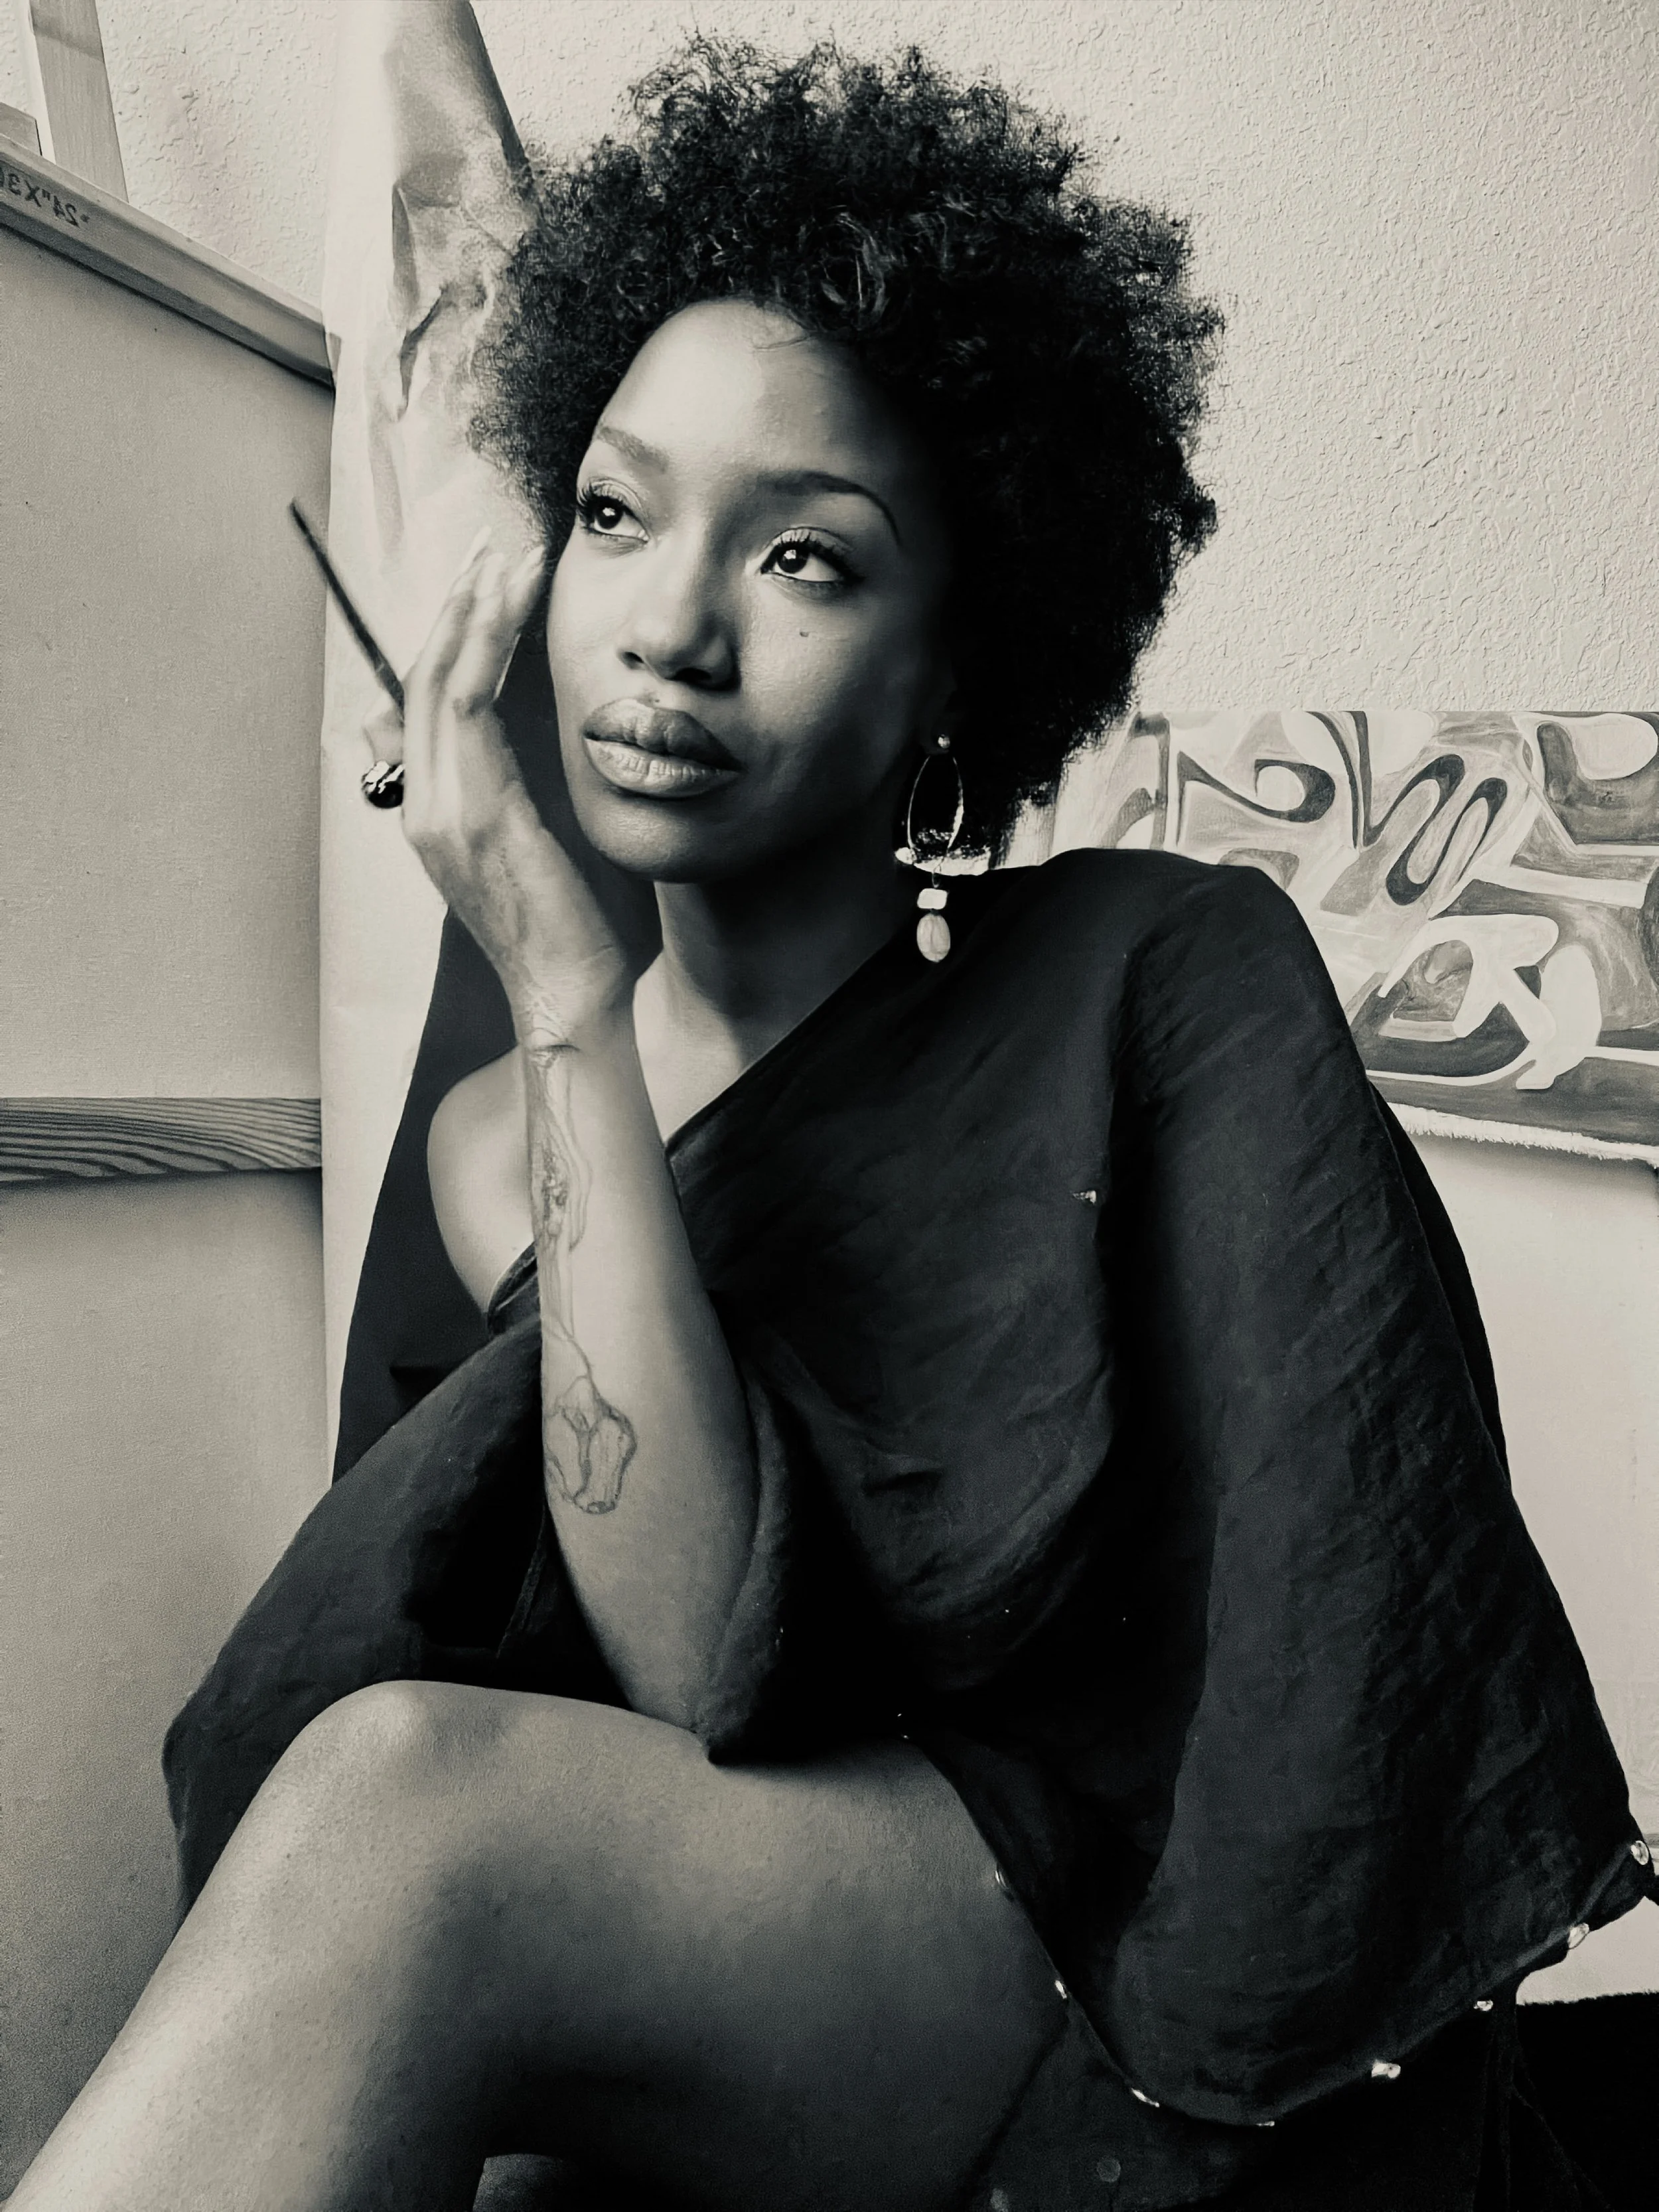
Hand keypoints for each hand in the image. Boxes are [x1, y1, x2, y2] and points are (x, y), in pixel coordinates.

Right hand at [378, 537, 633, 1048]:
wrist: (573, 994)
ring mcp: (441, 812)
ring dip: (470, 613)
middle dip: (455, 607)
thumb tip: (544, 734)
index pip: (430, 705)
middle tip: (489, 549)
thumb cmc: (575, 928)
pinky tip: (508, 608)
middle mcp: (425, 808)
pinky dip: (484, 650)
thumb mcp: (544, 844)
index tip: (489, 585)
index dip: (453, 638)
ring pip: (438, 684)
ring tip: (501, 560)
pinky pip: (466, 710)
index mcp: (438, 815)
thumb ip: (527, 788)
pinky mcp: (473, 816)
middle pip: (422, 681)